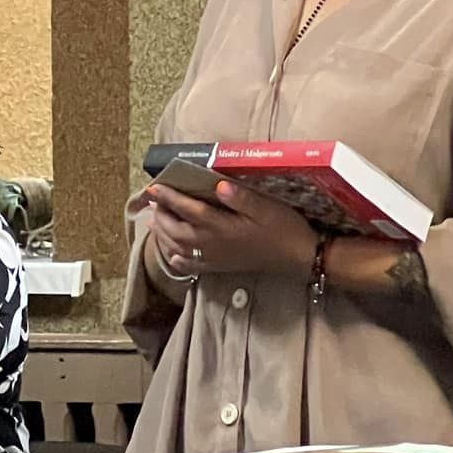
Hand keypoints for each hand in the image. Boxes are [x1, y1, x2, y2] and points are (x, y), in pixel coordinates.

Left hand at [146, 180, 316, 280]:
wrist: (299, 257)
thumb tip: (218, 185)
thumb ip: (241, 197)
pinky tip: (173, 257)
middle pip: (176, 231)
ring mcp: (216, 258)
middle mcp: (213, 244)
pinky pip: (194, 267)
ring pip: (179, 249)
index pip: (187, 209)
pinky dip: (179, 261)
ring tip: (154, 222)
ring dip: (163, 235)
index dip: (168, 198)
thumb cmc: (284, 228)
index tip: (153, 187)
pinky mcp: (222, 267)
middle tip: (153, 201)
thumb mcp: (267, 207)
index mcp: (222, 226)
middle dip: (161, 215)